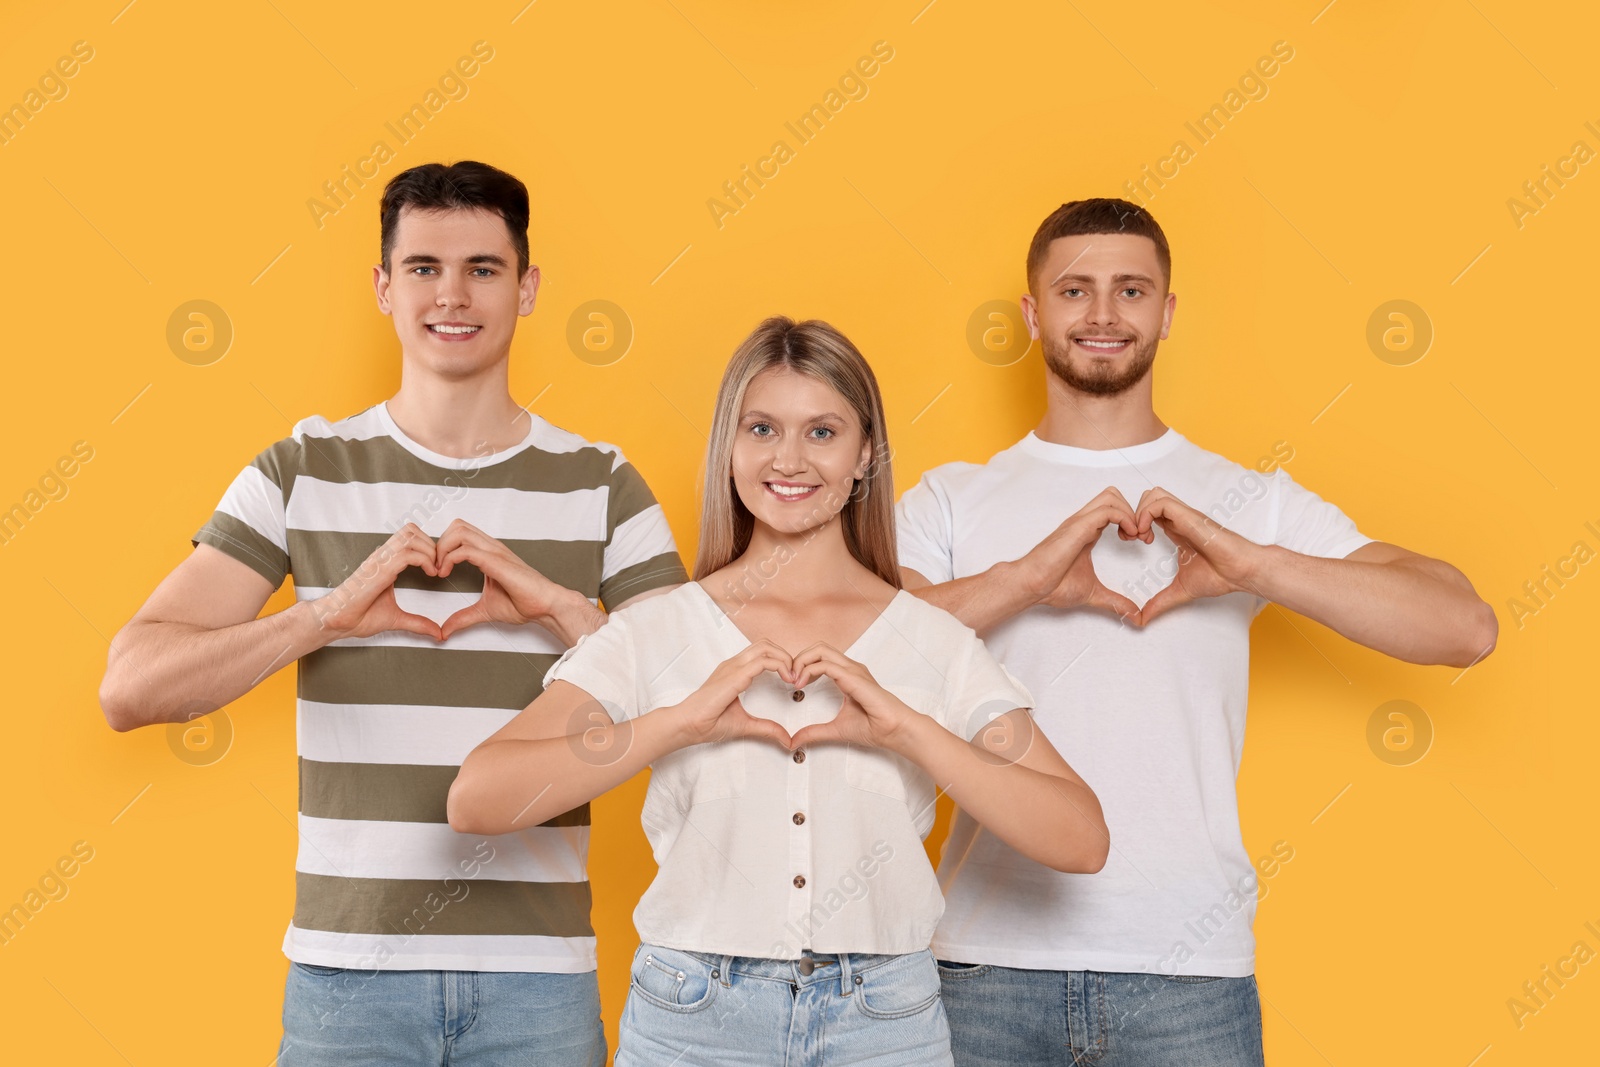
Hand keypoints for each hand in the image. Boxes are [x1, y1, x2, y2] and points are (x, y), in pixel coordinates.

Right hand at [310, 524, 443, 640]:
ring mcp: (379, 561)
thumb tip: (437, 633)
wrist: (336, 621)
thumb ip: (417, 622)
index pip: (409, 536)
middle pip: (411, 530)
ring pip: (410, 536)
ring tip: (434, 570)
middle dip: (432, 544)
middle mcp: (382, 556)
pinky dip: (424, 560)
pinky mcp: (378, 570)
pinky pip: (406, 554)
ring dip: (429, 550)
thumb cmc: (358, 616)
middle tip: (439, 566)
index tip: (437, 567)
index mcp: (385, 561)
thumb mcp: (396, 618)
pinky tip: (430, 574)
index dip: (428, 546)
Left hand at [433, 519, 574, 639]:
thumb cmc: (525, 603)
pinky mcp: (496, 561)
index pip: (460, 533)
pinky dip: (449, 559)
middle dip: (439, 543)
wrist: (546, 606)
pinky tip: (445, 574)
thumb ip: (464, 617)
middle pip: (457, 525)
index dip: (442, 547)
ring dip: (442, 548)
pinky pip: (466, 550)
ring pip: (459, 531)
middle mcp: (491, 547)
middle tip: (435, 566)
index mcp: (489, 553)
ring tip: (439, 569)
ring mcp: (494, 552)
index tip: (437, 570)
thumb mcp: (485, 610)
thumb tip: (446, 630)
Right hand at [671, 639, 795, 748]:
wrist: (688, 725)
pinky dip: (780, 666)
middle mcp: (734, 664)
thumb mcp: (746, 725)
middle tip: (796, 676)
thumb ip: (767, 729)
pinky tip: (787, 680)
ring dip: (785, 658)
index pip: (762, 653)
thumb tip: (787, 739)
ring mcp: (733, 667)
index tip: (793, 681)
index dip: (781, 662)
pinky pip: (762, 662)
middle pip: (766, 644)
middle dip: (785, 655)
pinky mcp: (734, 675)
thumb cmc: (708, 723)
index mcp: (735, 671)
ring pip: (766, 647)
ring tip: (793, 677)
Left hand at [786, 643, 914, 751]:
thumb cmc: (875, 727)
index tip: (792, 685)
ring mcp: (853, 670)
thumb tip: (794, 741)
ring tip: (793, 680)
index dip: (802, 666)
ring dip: (801, 661)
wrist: (894, 731)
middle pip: (818, 647)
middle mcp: (850, 668)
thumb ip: (814, 732)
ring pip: (820, 649)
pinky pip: (827, 665)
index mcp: (847, 675)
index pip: (820, 657)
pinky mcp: (854, 677)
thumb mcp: (836, 730)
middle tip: (788, 679)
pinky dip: (809, 670)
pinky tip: (801, 685)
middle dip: (798, 658)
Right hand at [1020, 487, 1144, 622]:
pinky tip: (1128, 537)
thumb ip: (1115, 602)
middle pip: (1113, 495)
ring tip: (1135, 536)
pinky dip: (1124, 518)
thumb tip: (1134, 616)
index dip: (1131, 521)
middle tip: (1139, 536)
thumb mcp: (1094, 593)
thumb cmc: (1052, 585)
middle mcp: (1084, 522)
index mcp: (1086, 532)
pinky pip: (1107, 510)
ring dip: (1130, 513)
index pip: (1113, 509)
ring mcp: (1080, 522)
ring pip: (1111, 496)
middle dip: (1133, 511)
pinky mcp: (1078, 527)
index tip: (1139, 541)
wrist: (1032, 584)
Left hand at [1133, 486, 1263, 624]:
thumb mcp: (1180, 590)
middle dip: (1132, 514)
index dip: (1134, 524)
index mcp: (1177, 531)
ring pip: (1153, 495)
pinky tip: (1147, 535)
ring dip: (1139, 513)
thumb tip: (1142, 619)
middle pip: (1148, 498)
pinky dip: (1147, 514)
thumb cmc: (1220, 576)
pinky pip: (1161, 502)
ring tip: (1140, 536)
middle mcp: (1179, 520)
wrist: (1242, 572)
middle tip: (1132, 538)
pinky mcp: (1189, 516)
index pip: (1150, 513)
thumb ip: (1160, 602)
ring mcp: (1184, 516)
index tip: (1132, 542)